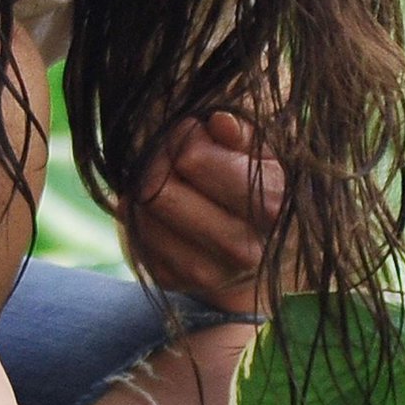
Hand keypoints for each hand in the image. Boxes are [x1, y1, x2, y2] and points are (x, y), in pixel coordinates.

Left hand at [118, 110, 286, 312]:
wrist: (260, 252)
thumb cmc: (257, 186)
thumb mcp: (262, 153)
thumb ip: (244, 133)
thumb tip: (220, 123)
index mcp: (269, 204)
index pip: (193, 158)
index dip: (183, 135)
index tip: (189, 131)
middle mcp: (241, 247)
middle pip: (157, 189)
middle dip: (156, 162)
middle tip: (168, 154)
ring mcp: (207, 273)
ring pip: (141, 214)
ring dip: (143, 189)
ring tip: (164, 180)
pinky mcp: (174, 282)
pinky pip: (134, 237)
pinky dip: (138, 217)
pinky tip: (160, 209)